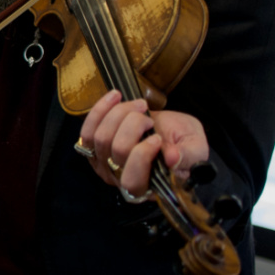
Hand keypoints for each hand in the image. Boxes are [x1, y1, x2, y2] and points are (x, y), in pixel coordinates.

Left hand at [79, 90, 208, 197]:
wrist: (167, 130)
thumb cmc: (181, 142)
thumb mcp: (196, 147)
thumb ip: (189, 155)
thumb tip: (173, 158)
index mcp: (147, 187)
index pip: (133, 180)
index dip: (142, 156)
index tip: (157, 137)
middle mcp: (119, 179)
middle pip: (116, 150)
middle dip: (134, 124)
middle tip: (149, 118)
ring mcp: (102, 163)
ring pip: (101, 136)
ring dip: (120, 113)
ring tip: (139, 106)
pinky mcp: (91, 146)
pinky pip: (87, 129)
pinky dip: (100, 109)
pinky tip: (116, 97)